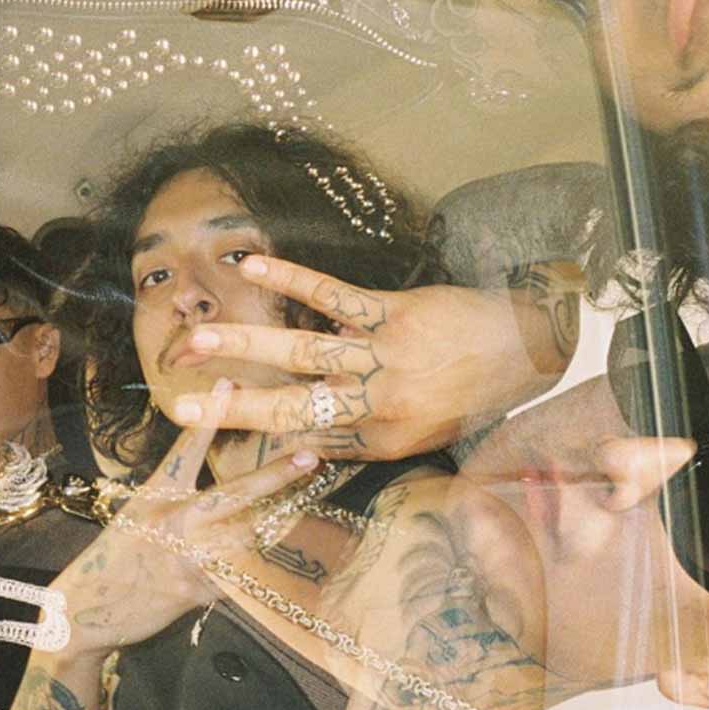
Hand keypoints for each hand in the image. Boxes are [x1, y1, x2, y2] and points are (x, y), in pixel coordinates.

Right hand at [52, 379, 319, 658]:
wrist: (88, 609)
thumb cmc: (116, 553)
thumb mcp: (138, 509)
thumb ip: (174, 490)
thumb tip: (212, 470)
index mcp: (156, 494)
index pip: (187, 449)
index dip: (211, 416)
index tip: (231, 383)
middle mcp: (174, 521)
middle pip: (235, 494)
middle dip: (276, 476)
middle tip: (309, 457)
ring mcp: (188, 557)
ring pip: (249, 535)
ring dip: (281, 519)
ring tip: (310, 498)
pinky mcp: (199, 591)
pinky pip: (240, 574)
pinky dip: (259, 563)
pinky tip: (283, 549)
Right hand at [170, 256, 570, 459]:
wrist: (527, 350)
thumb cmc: (472, 397)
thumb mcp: (423, 439)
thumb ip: (365, 441)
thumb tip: (308, 443)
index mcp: (382, 440)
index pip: (307, 438)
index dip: (258, 430)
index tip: (209, 422)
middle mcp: (376, 404)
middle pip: (292, 406)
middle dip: (232, 407)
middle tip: (181, 406)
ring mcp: (382, 355)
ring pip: (302, 352)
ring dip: (246, 344)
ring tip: (197, 340)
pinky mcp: (392, 312)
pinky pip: (335, 296)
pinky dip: (292, 280)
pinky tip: (253, 266)